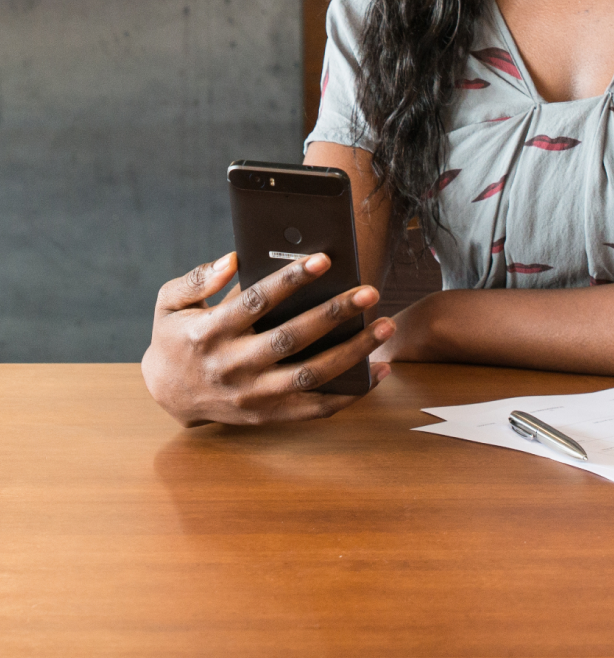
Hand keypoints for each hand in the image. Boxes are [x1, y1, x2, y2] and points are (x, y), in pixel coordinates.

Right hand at [141, 251, 393, 426]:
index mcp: (209, 333)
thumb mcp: (169, 303)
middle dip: (333, 314)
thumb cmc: (177, 337)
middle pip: (291, 339)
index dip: (290, 280)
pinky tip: (379, 371)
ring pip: (310, 375)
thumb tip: (233, 259)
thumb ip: (196, 279)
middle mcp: (232, 366)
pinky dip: (351, 394)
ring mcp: (252, 396)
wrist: (165, 394)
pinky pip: (315, 408)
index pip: (256, 302)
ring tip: (385, 326)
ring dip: (353, 353)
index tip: (324, 259)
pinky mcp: (267, 415)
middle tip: (370, 291)